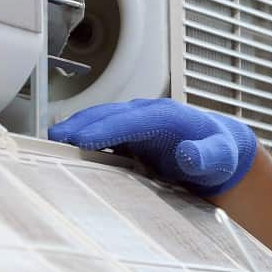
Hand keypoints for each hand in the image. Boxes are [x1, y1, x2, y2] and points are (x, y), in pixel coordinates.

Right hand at [47, 98, 257, 196]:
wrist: (221, 152)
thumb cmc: (220, 153)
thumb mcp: (221, 157)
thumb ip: (208, 156)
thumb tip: (189, 154)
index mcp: (169, 116)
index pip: (132, 119)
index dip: (105, 128)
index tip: (82, 139)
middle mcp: (148, 114)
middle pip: (109, 115)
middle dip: (81, 125)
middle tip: (54, 141)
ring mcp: (136, 124)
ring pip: (101, 121)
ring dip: (76, 129)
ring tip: (50, 144)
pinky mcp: (129, 136)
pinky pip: (102, 132)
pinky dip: (82, 138)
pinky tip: (64, 151)